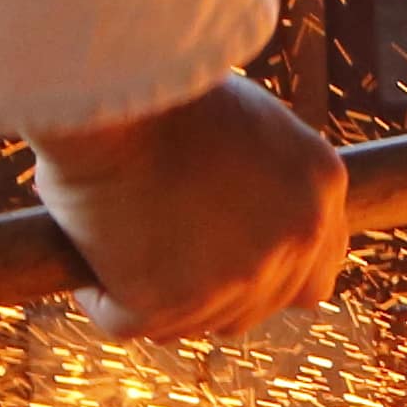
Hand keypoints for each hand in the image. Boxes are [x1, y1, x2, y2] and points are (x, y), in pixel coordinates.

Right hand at [30, 76, 349, 342]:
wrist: (112, 83)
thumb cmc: (165, 89)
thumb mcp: (247, 122)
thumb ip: (265, 180)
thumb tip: (242, 223)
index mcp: (320, 187)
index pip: (315, 276)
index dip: (270, 280)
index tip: (227, 267)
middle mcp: (294, 238)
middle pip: (255, 310)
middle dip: (210, 293)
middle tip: (161, 257)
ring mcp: (236, 277)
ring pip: (192, 323)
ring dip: (155, 297)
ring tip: (118, 245)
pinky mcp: (167, 301)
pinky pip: (125, 323)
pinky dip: (100, 299)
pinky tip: (85, 266)